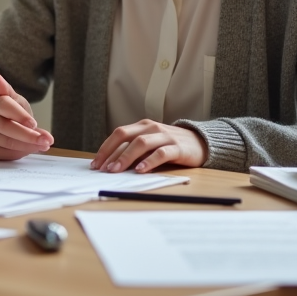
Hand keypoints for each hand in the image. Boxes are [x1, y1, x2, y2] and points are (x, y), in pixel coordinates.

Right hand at [0, 71, 53, 159]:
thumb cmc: (11, 114)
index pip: (4, 105)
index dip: (20, 115)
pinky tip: (24, 151)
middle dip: (28, 135)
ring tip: (41, 146)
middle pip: (5, 126)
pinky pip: (0, 154)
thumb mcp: (17, 103)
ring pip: (4, 142)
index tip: (34, 123)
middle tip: (46, 141)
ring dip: (26, 146)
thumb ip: (15, 98)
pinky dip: (16, 154)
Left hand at [89, 119, 208, 172]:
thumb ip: (134, 150)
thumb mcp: (150, 144)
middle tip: (102, 168)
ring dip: (126, 157)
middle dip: (111, 152)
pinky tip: (140, 170)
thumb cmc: (170, 145)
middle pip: (125, 136)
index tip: (95, 164)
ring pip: (141, 143)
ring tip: (116, 170)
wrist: (201, 142)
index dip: (105, 148)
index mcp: (142, 126)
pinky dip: (149, 161)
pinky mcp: (178, 147)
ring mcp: (164, 136)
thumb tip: (111, 163)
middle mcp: (151, 128)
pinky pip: (161, 153)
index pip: (118, 134)